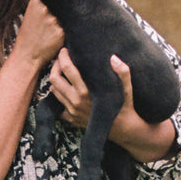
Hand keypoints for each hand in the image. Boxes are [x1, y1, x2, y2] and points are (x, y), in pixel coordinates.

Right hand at [13, 0, 64, 68]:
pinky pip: (66, 29)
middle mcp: (45, 9)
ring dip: (61, 23)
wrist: (26, 57)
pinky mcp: (60, 31)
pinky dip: (62, 33)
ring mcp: (53, 20)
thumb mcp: (30, 17)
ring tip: (50, 32)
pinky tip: (53, 38)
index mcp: (36, 3)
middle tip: (51, 22)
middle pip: (60, 5)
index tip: (57, 2)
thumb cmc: (27, 38)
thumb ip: (41, 7)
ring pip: (64, 17)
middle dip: (59, 11)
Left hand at [51, 51, 177, 160]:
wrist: (123, 130)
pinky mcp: (71, 119)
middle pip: (54, 79)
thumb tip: (113, 57)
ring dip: (55, 79)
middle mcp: (75, 102)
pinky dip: (58, 94)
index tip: (65, 49)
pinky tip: (66, 88)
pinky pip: (57, 104)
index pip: (67, 69)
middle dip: (55, 66)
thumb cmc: (124, 106)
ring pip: (53, 91)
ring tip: (62, 71)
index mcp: (86, 92)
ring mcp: (71, 112)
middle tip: (61, 59)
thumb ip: (123, 72)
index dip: (63, 56)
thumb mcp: (127, 89)